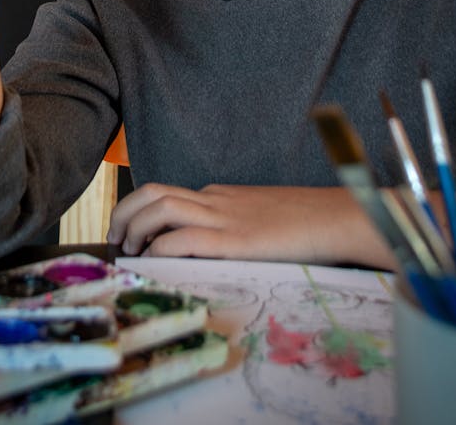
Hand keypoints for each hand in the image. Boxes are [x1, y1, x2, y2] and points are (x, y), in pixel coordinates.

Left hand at [107, 182, 394, 266]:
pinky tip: (155, 263)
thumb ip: (236, 226)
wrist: (340, 217)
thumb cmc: (309, 223)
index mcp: (221, 196)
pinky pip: (186, 238)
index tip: (130, 235)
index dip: (139, 212)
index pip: (167, 194)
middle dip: (124, 213)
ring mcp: (225, 217)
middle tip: (115, 239)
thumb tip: (214, 249)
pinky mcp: (236, 240)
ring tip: (128, 252)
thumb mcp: (262, 219)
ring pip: (161, 207)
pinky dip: (161, 249)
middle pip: (153, 192)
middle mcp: (216, 200)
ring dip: (135, 228)